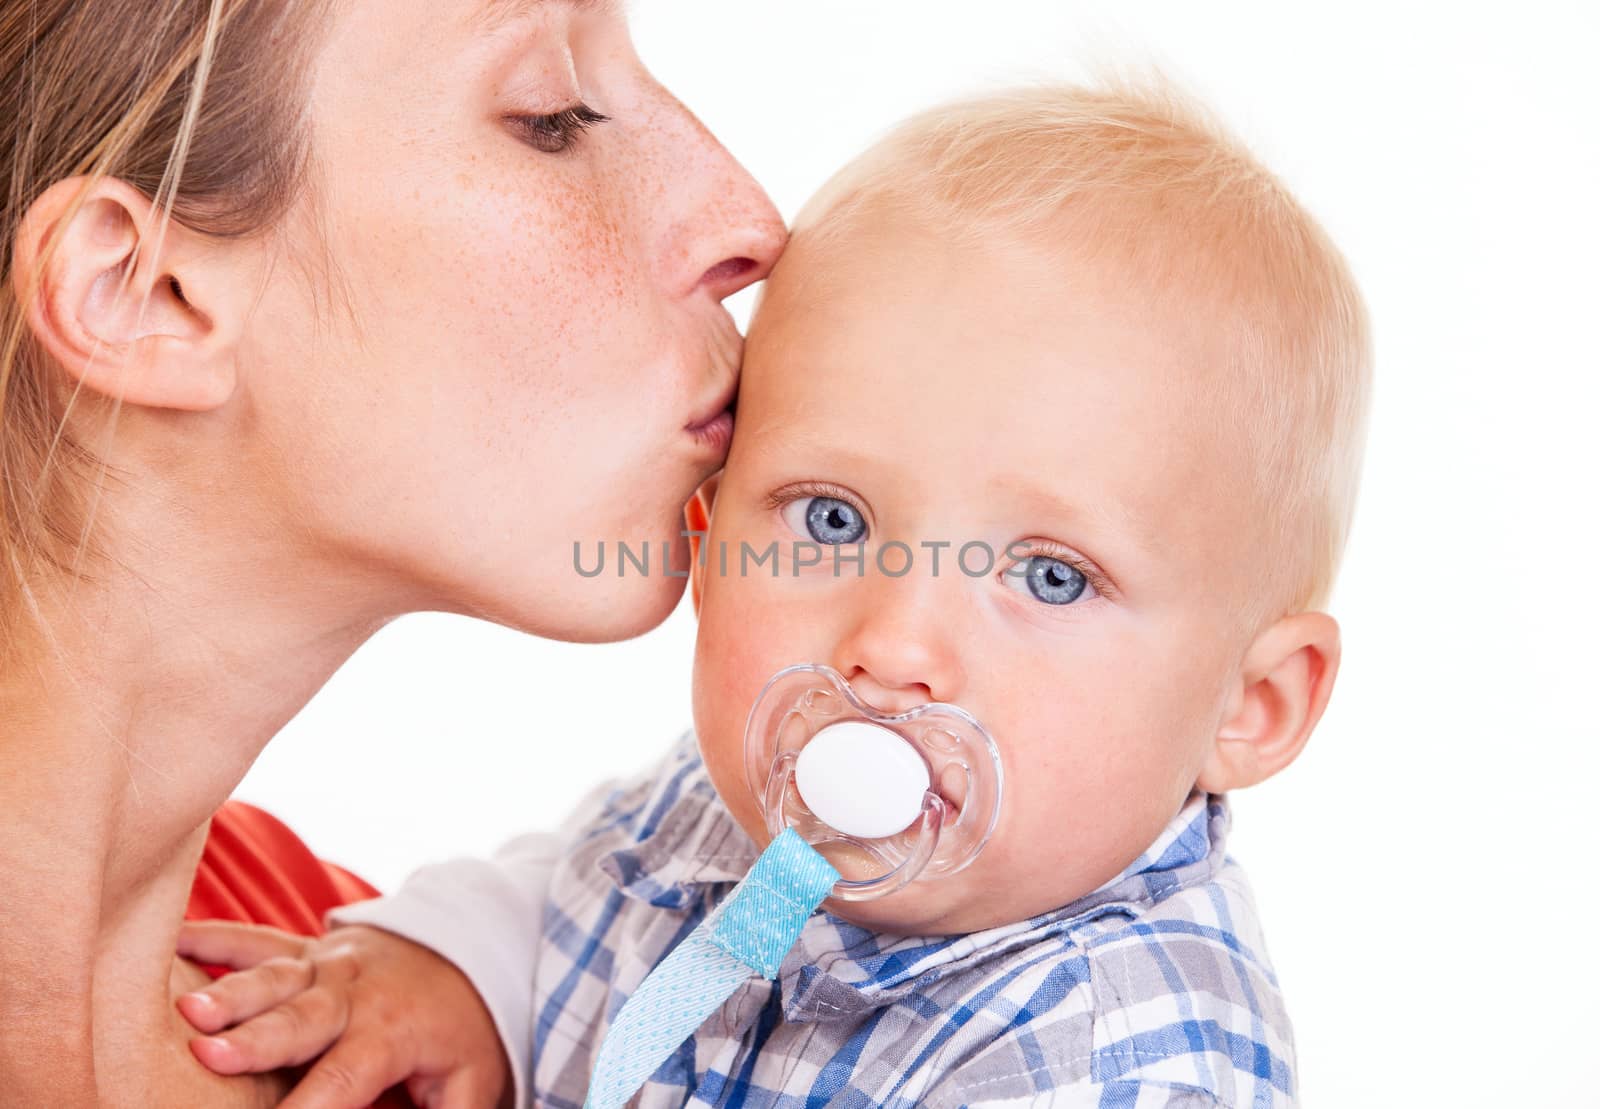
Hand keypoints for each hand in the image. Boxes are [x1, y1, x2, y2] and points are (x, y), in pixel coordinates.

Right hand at [176, 921, 510, 1108]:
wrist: (472, 948)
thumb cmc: (463, 1028)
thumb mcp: (473, 1080)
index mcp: (390, 1031)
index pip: (343, 1081)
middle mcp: (353, 992)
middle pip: (300, 1020)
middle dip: (254, 1040)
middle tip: (208, 1056)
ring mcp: (325, 963)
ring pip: (273, 976)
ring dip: (229, 991)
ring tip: (186, 1010)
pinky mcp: (305, 946)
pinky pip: (258, 938)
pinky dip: (215, 937)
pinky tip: (173, 942)